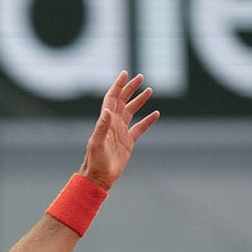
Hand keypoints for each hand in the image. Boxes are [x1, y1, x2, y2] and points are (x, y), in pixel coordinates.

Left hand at [80, 71, 159, 190]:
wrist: (99, 177)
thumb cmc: (95, 162)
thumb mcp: (97, 144)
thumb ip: (101, 127)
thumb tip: (107, 111)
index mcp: (105, 122)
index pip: (111, 99)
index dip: (118, 86)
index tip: (125, 73)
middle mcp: (113, 124)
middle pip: (122, 101)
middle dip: (130, 88)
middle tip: (140, 77)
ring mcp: (121, 132)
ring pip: (131, 111)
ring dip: (139, 101)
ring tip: (149, 90)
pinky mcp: (128, 142)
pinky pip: (139, 128)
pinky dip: (147, 120)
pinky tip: (156, 114)